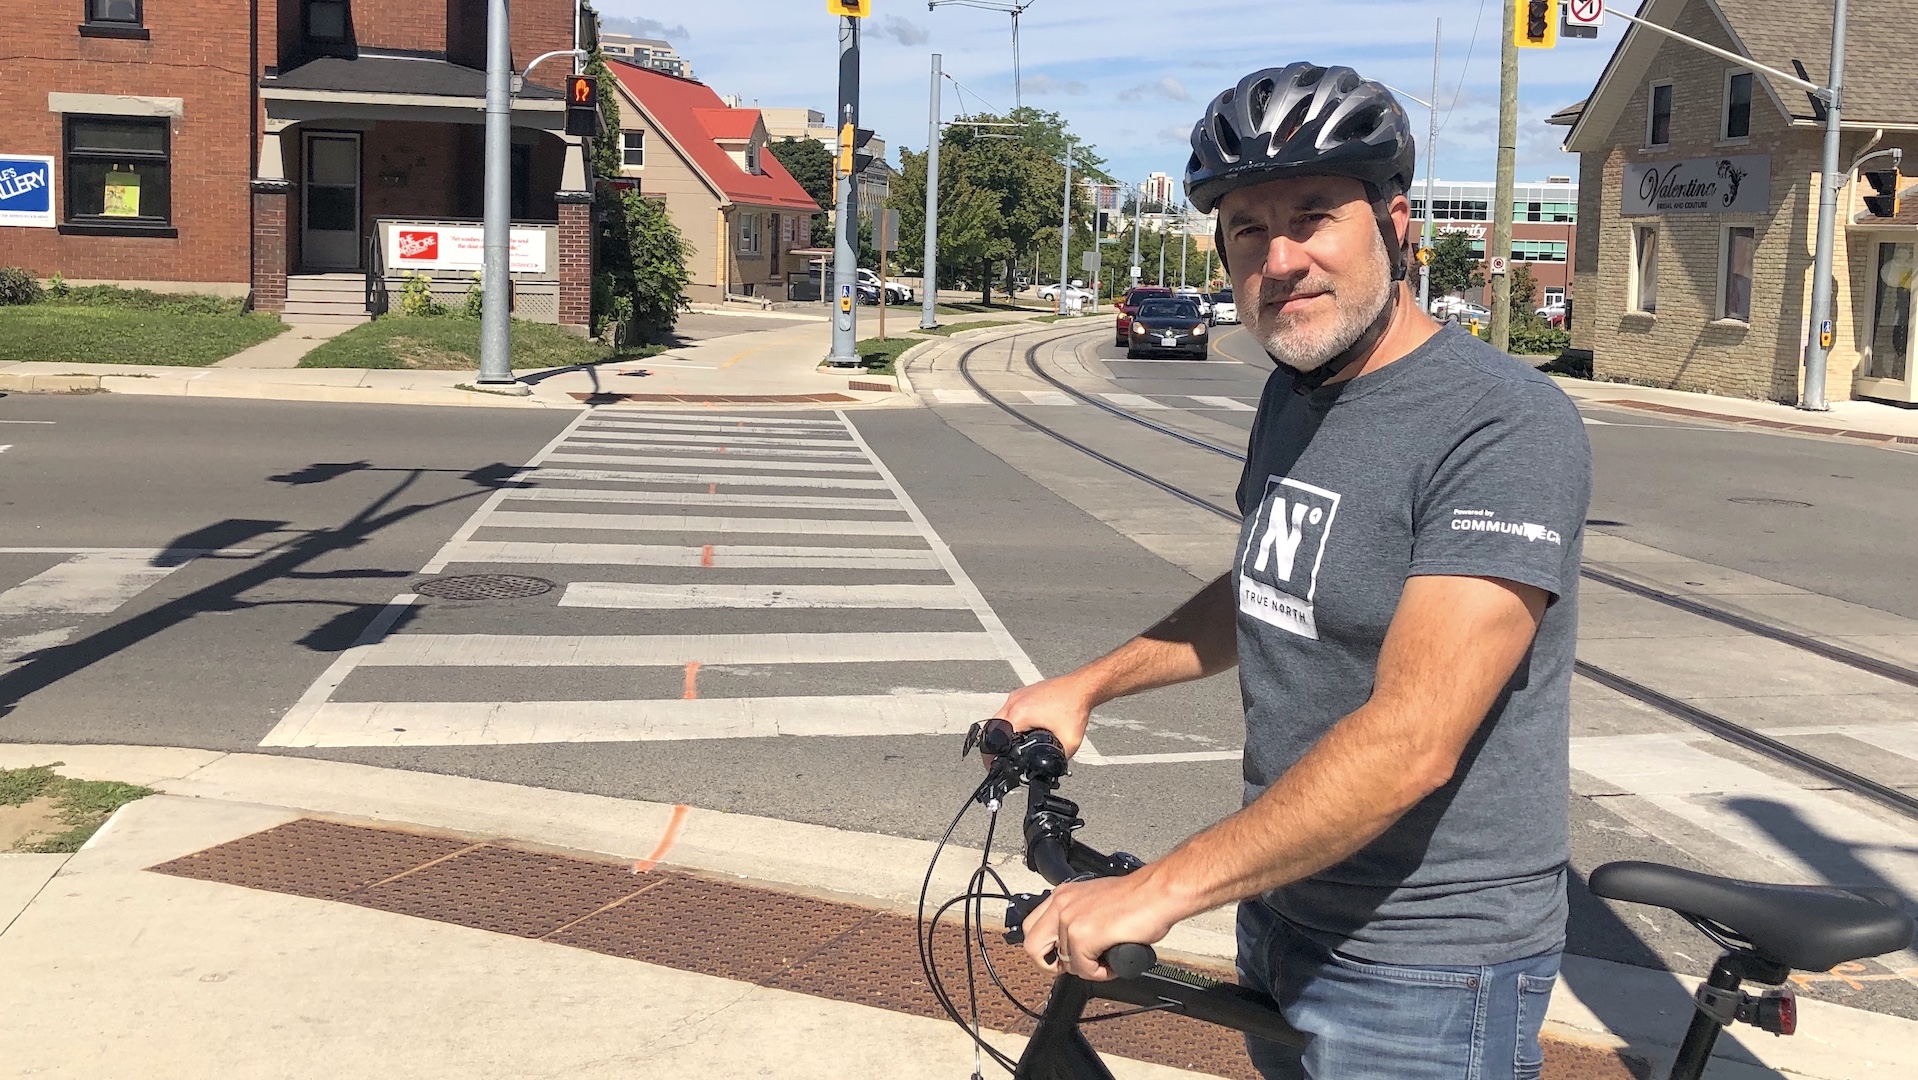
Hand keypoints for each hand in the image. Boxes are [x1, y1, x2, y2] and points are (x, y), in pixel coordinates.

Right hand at [992, 673, 1096, 757]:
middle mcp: (1014, 703)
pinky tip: (1021, 731)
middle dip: (993, 746)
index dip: (991, 755)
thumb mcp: (1069, 742)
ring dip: (1001, 733)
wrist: (1082, 686)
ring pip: (999, 718)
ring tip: (1009, 747)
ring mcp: (1017, 696)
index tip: (993, 766)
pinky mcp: (1022, 694)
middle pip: (992, 728)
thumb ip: (1059, 760)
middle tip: (998, 760)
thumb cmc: (1076, 707)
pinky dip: (1010, 723)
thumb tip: (1049, 771)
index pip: (995, 737)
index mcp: (1020, 714)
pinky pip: (1008, 710)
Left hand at [1019, 872, 1182, 981]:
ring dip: (1087, 968)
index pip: (1032, 926)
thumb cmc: (1138, 897)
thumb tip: (1074, 943)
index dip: (1047, 948)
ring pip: (1064, 963)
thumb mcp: (1094, 901)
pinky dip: (1100, 973)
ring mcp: (1071, 920)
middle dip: (1052, 964)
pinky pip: (1083, 969)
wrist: (1158, 893)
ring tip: (1107, 960)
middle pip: (1032, 946)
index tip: (1064, 955)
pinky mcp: (1084, 936)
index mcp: (1063, 895)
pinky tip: (1114, 962)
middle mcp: (1061, 905)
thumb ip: (1079, 916)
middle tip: (1077, 965)